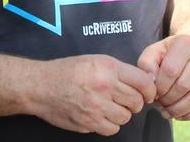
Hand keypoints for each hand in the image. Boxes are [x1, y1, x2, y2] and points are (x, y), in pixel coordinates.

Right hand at [33, 54, 156, 135]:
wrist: (41, 86)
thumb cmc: (65, 71)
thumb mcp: (92, 60)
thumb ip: (115, 70)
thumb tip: (140, 83)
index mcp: (106, 67)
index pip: (142, 81)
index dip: (149, 89)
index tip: (147, 93)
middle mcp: (104, 85)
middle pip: (136, 102)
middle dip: (133, 102)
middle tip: (123, 99)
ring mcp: (97, 106)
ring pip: (126, 117)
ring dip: (120, 113)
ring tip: (107, 106)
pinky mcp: (90, 123)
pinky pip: (113, 129)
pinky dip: (108, 124)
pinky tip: (99, 114)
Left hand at [137, 34, 189, 120]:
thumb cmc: (173, 50)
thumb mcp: (157, 49)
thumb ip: (147, 63)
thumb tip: (150, 81)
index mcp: (185, 44)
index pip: (171, 70)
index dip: (159, 85)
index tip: (153, 92)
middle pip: (183, 86)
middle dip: (167, 99)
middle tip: (158, 103)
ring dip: (178, 109)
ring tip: (166, 111)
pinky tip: (179, 114)